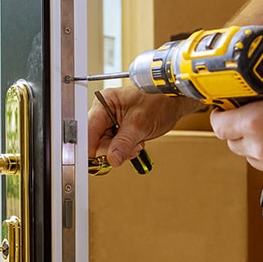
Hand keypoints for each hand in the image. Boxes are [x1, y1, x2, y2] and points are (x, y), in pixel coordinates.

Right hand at [88, 86, 203, 166]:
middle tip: (131, 146)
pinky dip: (126, 149)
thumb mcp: (140, 123)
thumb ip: (124, 143)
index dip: (90, 146)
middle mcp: (104, 111)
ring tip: (137, 141)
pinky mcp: (117, 129)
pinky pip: (114, 146)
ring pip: (105, 146)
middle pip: (95, 141)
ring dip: (121, 150)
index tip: (93, 162)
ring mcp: (110, 121)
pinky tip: (136, 142)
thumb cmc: (159, 100)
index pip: (88, 129)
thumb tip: (112, 159)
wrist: (174, 102)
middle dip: (113, 148)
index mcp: (104, 102)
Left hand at [210, 58, 262, 184]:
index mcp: (255, 123)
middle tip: (249, 120)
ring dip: (257, 146)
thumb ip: (257, 77)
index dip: (221, 117)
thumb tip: (240, 70)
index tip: (225, 113)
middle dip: (238, 131)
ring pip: (253, 158)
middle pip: (234, 144)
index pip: (219, 127)